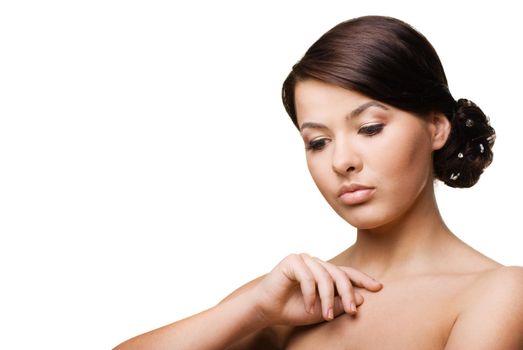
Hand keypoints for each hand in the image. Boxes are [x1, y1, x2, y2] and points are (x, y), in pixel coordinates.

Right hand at [253, 253, 381, 325]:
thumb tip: (362, 298)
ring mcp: (304, 259)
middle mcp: (316, 263)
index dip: (362, 279)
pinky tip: (308, 307)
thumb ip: (339, 304)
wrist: (268, 310)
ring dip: (327, 298)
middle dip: (347, 293)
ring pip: (325, 276)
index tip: (378, 288)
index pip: (346, 272)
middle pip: (339, 274)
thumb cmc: (294, 310)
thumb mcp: (322, 311)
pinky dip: (310, 294)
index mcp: (324, 272)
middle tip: (353, 311)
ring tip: (324, 315)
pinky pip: (308, 277)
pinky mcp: (292, 260)